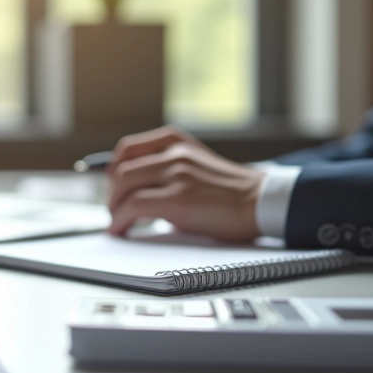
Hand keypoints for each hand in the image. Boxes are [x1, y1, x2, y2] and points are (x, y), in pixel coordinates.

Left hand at [106, 127, 265, 241]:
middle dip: (112, 194)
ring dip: (114, 208)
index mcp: (177, 142)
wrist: (262, 202)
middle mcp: (174, 154)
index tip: (109, 183)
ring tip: (118, 222)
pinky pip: (134, 207)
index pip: (128, 149)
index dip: (112, 168)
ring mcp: (176, 175)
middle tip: (114, 210)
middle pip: (122, 169)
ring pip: (123, 186)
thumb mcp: (198, 165)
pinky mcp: (178, 200)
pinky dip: (120, 221)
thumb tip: (137, 190)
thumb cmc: (233, 192)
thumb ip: (170, 169)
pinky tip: (121, 230)